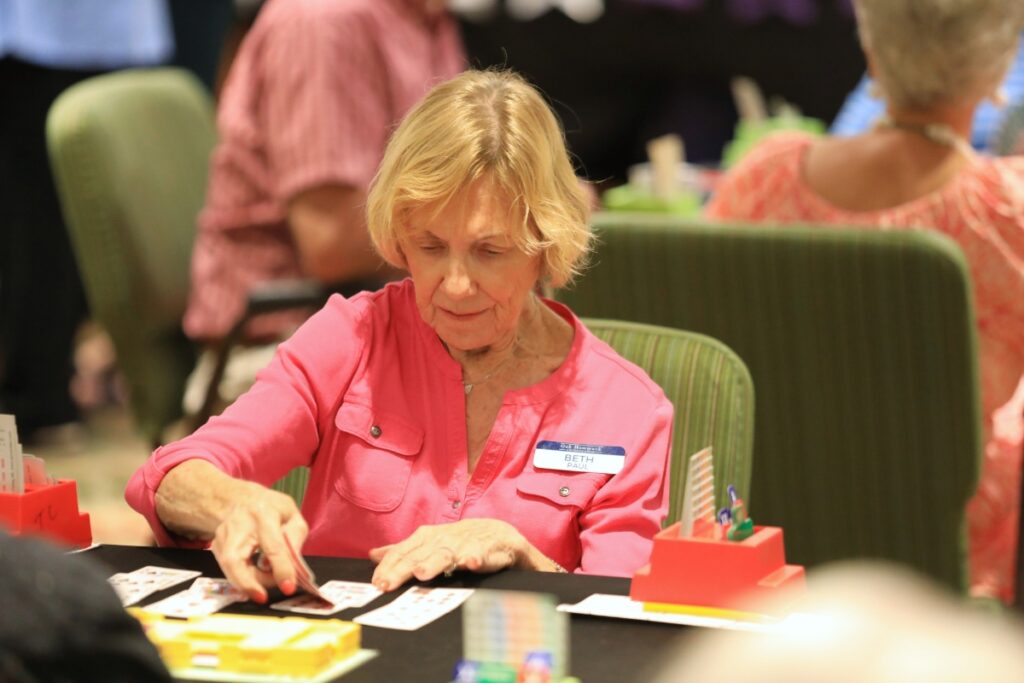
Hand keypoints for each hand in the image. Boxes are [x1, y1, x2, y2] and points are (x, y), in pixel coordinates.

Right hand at [209, 485, 308, 602]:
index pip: (272, 546)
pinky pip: (228, 569)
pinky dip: (241, 579)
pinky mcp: (216, 546)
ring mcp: (223, 535)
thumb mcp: (292, 514)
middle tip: (264, 596)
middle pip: (235, 559)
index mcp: (263, 513)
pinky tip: (254, 578)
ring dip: (247, 583)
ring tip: (263, 587)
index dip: (281, 569)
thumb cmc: (270, 507)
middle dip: (250, 583)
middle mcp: (238, 524)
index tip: (288, 587)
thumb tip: (292, 565)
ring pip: (228, 568)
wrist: (241, 499)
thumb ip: (295, 537)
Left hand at [368, 519, 528, 590]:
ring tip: (422, 573)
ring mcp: (462, 544)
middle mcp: (441, 540)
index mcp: (425, 538)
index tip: (376, 582)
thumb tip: (373, 555)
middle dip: (402, 569)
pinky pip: (479, 554)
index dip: (388, 566)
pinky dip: (475, 558)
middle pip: (419, 555)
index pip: (402, 551)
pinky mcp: (484, 550)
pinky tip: (471, 564)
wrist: (497, 533)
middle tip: (387, 584)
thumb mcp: (427, 543)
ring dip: (434, 562)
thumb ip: (402, 550)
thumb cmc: (458, 541)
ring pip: (445, 554)